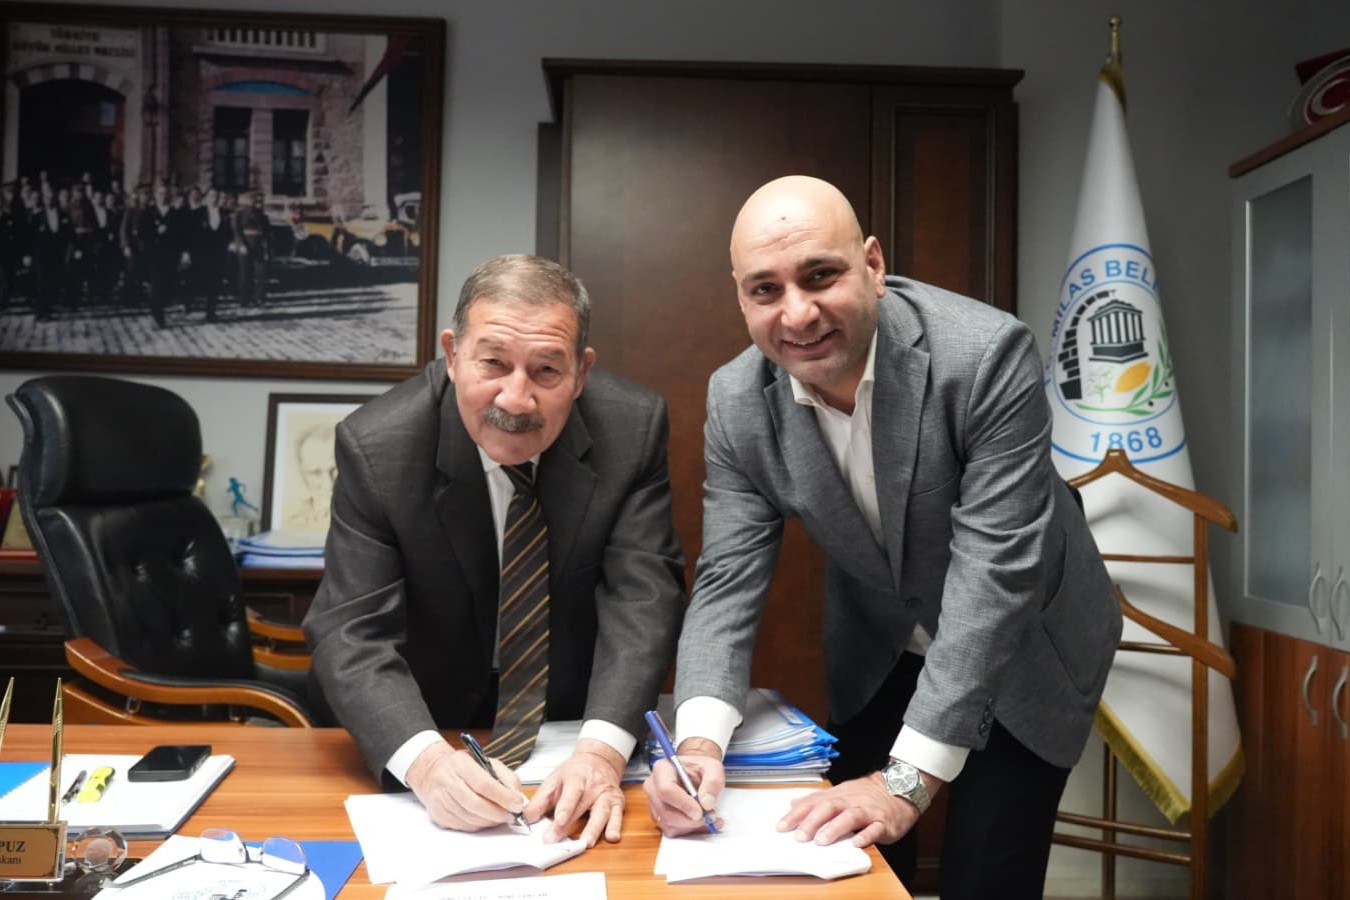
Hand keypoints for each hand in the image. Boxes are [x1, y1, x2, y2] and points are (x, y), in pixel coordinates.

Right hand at [404, 741, 524, 831]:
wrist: (431, 772)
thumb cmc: (461, 767)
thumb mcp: (485, 762)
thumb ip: (505, 777)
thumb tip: (517, 797)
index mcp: (460, 764)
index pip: (483, 784)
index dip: (502, 796)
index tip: (516, 804)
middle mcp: (447, 781)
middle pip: (475, 804)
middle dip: (497, 813)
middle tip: (511, 816)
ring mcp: (440, 800)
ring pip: (469, 818)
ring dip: (489, 821)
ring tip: (500, 817)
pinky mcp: (438, 815)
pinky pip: (462, 826)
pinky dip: (478, 825)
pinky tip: (484, 819)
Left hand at [523, 739, 624, 846]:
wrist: (599, 760)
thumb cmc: (575, 772)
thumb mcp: (555, 780)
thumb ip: (540, 800)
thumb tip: (527, 818)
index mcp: (577, 778)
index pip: (571, 793)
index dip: (565, 807)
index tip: (557, 820)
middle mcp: (594, 786)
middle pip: (582, 806)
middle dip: (569, 825)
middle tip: (555, 840)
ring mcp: (607, 794)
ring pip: (602, 812)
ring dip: (594, 828)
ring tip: (586, 843)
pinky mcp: (618, 802)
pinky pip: (618, 815)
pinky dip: (616, 826)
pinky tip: (612, 836)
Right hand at [641, 738, 724, 835]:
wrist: (694, 773)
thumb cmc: (699, 768)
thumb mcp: (712, 768)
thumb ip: (712, 782)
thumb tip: (707, 803)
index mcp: (662, 769)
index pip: (666, 790)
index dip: (683, 804)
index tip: (700, 811)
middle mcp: (653, 787)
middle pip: (666, 812)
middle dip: (690, 820)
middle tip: (711, 817)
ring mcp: (654, 804)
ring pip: (669, 824)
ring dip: (691, 826)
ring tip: (710, 819)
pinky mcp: (658, 817)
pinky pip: (671, 830)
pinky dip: (689, 830)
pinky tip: (700, 822)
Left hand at [777, 770, 937, 847]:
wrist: (901, 788)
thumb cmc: (867, 795)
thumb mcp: (840, 793)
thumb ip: (817, 800)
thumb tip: (793, 804)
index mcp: (838, 795)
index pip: (814, 803)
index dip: (797, 814)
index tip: (781, 826)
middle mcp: (851, 801)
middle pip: (829, 807)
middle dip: (813, 821)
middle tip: (799, 836)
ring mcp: (868, 811)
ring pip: (850, 816)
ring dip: (835, 828)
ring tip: (821, 841)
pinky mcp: (884, 822)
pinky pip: (875, 828)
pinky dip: (866, 835)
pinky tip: (857, 843)